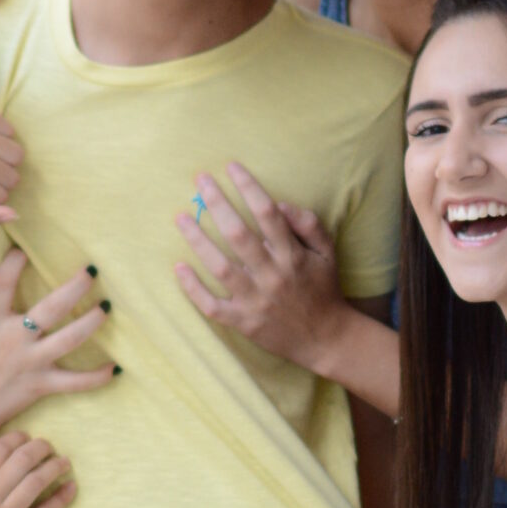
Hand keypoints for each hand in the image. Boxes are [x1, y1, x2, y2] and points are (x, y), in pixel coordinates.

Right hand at [0, 249, 114, 441]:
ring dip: (92, 323)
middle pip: (52, 308)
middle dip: (75, 287)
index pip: (3, 283)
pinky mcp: (41, 385)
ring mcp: (31, 363)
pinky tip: (114, 368)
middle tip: (92, 271)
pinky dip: (96, 378)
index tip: (24, 249)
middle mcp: (14, 339)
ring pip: (70, 340)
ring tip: (107, 308)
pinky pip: (75, 382)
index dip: (14, 262)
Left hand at [174, 165, 345, 367]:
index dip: (248, 187)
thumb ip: (307, 223)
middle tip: (200, 181)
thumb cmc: (324, 289)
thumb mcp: (327, 252)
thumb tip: (279, 202)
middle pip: (238, 234)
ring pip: (220, 267)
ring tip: (181, 217)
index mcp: (293, 255)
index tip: (231, 167)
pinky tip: (179, 268)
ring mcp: (255, 301)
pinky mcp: (243, 322)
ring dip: (198, 240)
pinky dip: (193, 288)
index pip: (268, 213)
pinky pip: (212, 306)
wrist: (326, 340)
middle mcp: (273, 275)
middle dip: (217, 204)